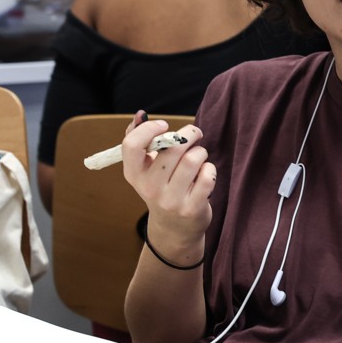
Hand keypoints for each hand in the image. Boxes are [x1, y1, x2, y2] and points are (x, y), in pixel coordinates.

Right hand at [121, 114, 214, 251]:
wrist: (174, 228)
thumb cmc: (161, 188)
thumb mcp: (145, 169)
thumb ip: (140, 140)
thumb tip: (140, 114)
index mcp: (134, 175)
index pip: (132, 145)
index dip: (149, 129)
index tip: (164, 125)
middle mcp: (150, 188)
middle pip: (173, 147)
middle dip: (189, 134)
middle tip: (194, 134)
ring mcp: (171, 200)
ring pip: (192, 159)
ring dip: (201, 152)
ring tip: (199, 156)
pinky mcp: (192, 208)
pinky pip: (207, 176)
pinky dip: (210, 169)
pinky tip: (205, 173)